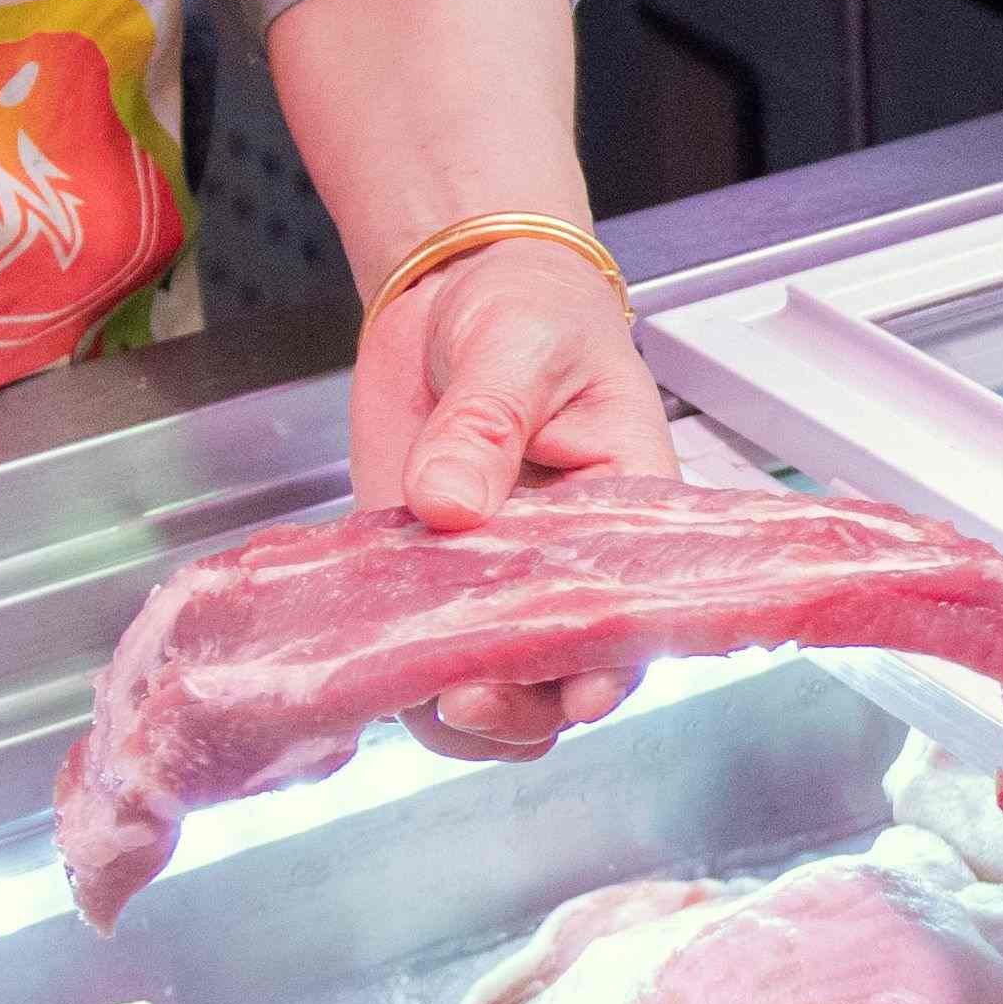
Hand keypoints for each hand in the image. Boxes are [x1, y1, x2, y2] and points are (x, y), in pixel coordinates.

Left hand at [351, 232, 678, 752]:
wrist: (453, 290)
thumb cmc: (529, 306)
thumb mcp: (517, 344)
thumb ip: (487, 422)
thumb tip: (447, 502)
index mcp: (624, 513)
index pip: (636, 616)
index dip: (610, 669)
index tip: (575, 691)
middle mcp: (563, 566)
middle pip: (563, 684)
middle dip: (519, 708)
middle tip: (466, 695)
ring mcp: (490, 581)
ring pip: (492, 695)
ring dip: (455, 713)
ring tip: (412, 682)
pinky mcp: (421, 577)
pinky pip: (418, 658)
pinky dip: (393, 673)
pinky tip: (366, 649)